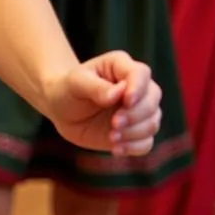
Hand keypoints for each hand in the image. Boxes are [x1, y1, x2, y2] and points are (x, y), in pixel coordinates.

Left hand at [45, 51, 161, 155]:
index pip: (141, 73)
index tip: (126, 101)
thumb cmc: (67, 89)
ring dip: (134, 132)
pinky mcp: (135, 131)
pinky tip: (116, 148)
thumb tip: (117, 94)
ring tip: (112, 136)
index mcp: (121, 66)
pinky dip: (134, 147)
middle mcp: (135, 87)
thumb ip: (95, 87)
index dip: (138, 88)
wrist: (61, 109)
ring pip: (152, 122)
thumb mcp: (75, 83)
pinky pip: (146, 142)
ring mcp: (138, 110)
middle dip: (136, 115)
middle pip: (152, 100)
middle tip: (114, 123)